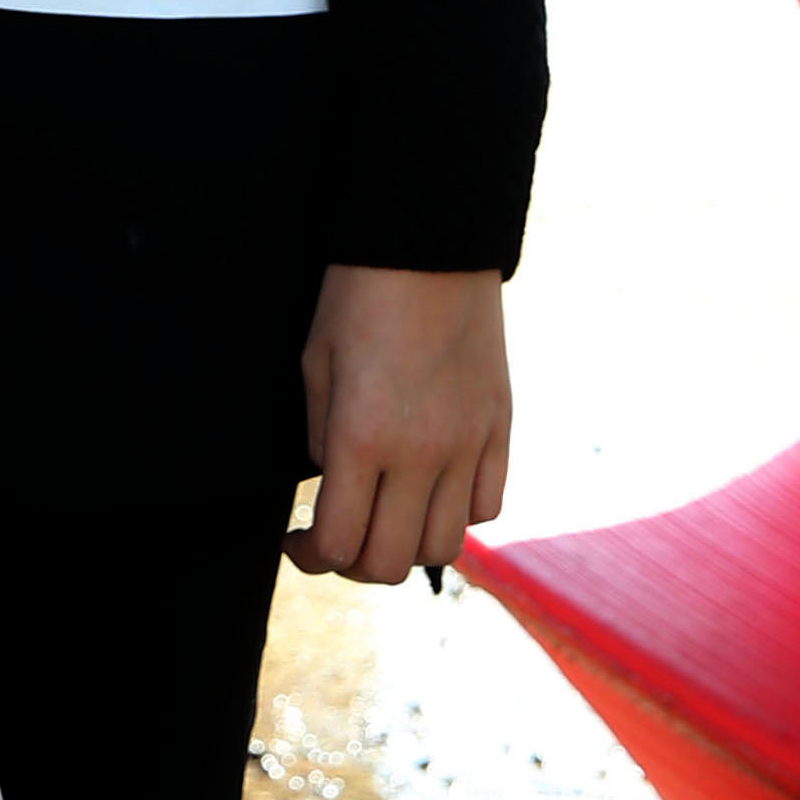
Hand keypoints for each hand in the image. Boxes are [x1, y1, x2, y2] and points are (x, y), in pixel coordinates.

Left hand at [290, 262, 511, 585]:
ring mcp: (469, 444)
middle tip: (337, 535)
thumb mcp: (316, 361)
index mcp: (364, 435)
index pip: (340, 545)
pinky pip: (487, 506)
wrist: (430, 238)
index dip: (311, 556)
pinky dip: (457, 512)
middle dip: (354, 562)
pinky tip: (431, 486)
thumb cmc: (357, 291)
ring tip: (386, 514)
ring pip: (445, 547)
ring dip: (408, 544)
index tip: (299, 539)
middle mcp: (422, 453)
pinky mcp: (500, 428)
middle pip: (391, 562)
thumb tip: (335, 488)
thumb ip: (323, 439)